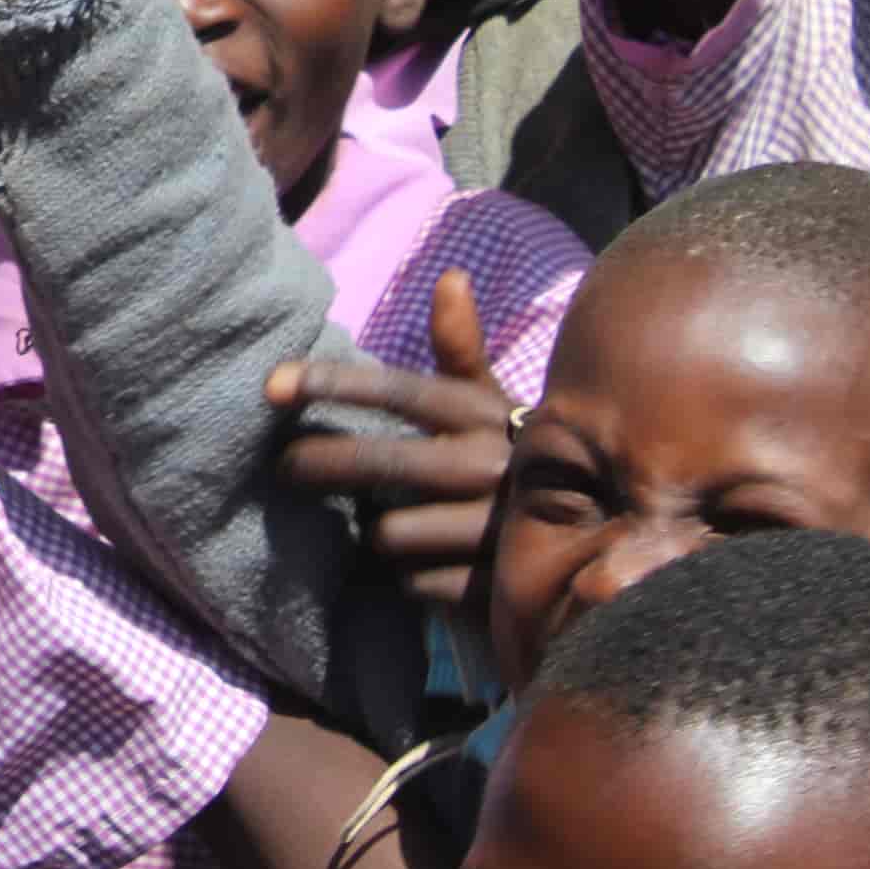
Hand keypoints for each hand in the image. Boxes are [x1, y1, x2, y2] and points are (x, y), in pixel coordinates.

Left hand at [266, 268, 516, 609]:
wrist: (598, 550)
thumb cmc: (516, 461)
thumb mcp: (494, 407)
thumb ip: (462, 349)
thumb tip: (451, 276)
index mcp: (486, 417)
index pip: (399, 391)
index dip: (333, 383)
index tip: (271, 384)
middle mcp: (495, 469)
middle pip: (381, 465)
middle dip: (319, 465)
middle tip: (281, 468)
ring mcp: (497, 534)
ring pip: (389, 531)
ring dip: (377, 532)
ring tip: (388, 527)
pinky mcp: (495, 592)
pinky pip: (412, 582)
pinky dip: (408, 578)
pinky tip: (426, 567)